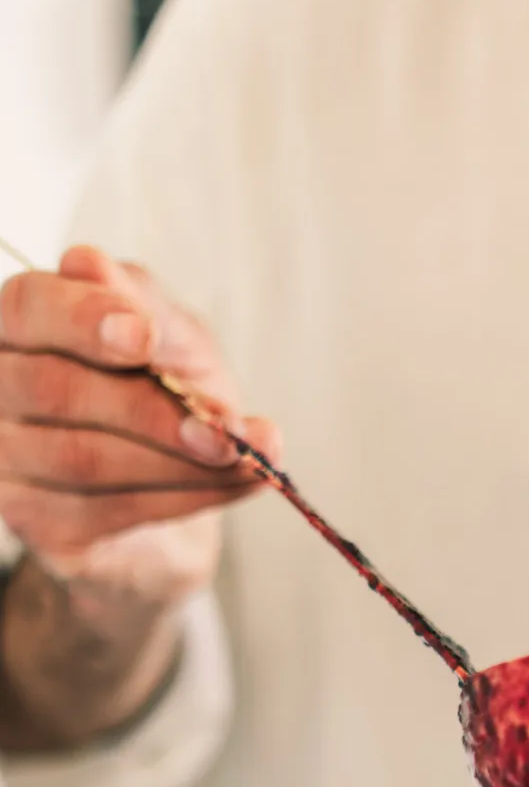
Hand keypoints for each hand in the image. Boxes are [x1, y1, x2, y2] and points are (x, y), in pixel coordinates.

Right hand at [0, 246, 278, 600]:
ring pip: (84, 459)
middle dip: (152, 410)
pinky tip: (233, 484)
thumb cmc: (167, 397)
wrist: (177, 489)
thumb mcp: (175, 342)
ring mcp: (6, 460)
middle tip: (224, 429)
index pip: (28, 308)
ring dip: (178, 463)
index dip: (82, 320)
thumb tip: (92, 266)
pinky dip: (184, 496)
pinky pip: (107, 509)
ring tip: (247, 459)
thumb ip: (145, 307)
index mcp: (23, 326)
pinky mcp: (35, 520)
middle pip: (57, 389)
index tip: (144, 335)